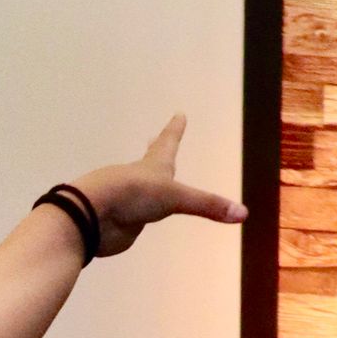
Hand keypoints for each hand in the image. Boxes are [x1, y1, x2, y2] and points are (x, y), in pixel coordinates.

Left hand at [74, 115, 244, 256]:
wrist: (94, 216)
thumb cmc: (134, 194)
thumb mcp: (175, 198)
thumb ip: (207, 206)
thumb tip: (242, 214)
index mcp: (154, 165)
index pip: (169, 142)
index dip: (175, 129)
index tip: (179, 114)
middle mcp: (142, 179)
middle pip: (151, 159)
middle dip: (157, 148)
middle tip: (156, 136)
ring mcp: (130, 201)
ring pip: (142, 189)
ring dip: (146, 183)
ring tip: (152, 182)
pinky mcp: (122, 223)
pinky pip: (135, 218)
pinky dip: (137, 214)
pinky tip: (136, 216)